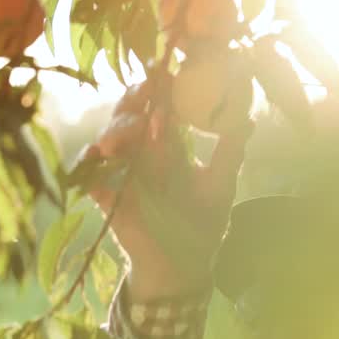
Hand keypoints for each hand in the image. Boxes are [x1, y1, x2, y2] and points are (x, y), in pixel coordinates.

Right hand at [83, 79, 252, 301]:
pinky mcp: (105, 193)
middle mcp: (143, 150)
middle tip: (144, 95)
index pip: (161, 104)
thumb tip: (249, 118)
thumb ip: (231, 151)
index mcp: (170, 142)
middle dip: (134, 100)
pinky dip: (88, 163)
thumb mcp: (220, 184)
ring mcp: (123, 170)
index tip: (165, 73)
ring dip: (117, 130)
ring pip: (110, 136)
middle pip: (131, 112)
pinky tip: (97, 157)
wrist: (183, 265)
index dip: (160, 87)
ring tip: (124, 138)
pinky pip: (89, 173)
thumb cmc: (203, 222)